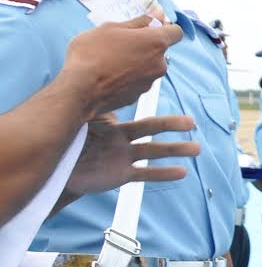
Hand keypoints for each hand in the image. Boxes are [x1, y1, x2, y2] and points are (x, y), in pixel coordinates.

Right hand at [61, 15, 183, 112]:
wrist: (80, 90)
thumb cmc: (92, 54)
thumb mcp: (110, 28)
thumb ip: (137, 22)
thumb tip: (156, 15)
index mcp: (155, 43)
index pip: (176, 32)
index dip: (164, 28)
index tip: (150, 27)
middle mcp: (159, 64)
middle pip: (159, 51)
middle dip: (144, 46)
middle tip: (120, 43)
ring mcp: (150, 82)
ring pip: (147, 67)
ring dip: (135, 62)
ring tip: (110, 60)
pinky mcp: (139, 95)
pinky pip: (137, 81)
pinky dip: (128, 77)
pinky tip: (108, 75)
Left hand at [61, 114, 198, 197]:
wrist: (60, 169)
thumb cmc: (67, 143)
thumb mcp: (76, 124)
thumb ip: (89, 112)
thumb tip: (98, 91)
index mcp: (114, 126)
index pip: (135, 117)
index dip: (150, 113)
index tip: (162, 105)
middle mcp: (123, 140)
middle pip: (151, 130)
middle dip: (171, 125)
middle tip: (191, 123)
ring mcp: (124, 157)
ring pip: (154, 152)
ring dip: (175, 150)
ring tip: (196, 148)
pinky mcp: (122, 175)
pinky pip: (145, 174)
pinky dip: (163, 173)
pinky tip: (181, 172)